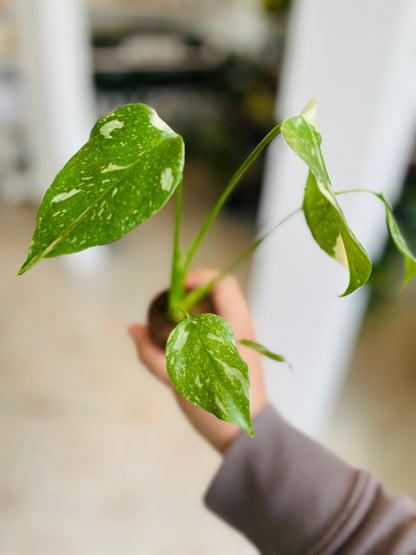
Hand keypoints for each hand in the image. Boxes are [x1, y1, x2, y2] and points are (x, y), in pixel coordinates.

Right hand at [128, 269, 267, 453]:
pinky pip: (213, 334)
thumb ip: (152, 353)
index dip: (197, 278)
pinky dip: (194, 336)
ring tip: (168, 337)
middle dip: (185, 302)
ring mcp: (240, 343)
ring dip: (188, 320)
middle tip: (163, 316)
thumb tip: (133, 329)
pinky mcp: (235, 356)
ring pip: (212, 317)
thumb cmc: (216, 406)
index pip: (221, 282)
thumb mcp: (179, 380)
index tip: (173, 291)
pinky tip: (180, 353)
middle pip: (213, 298)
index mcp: (236, 326)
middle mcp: (241, 329)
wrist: (245, 437)